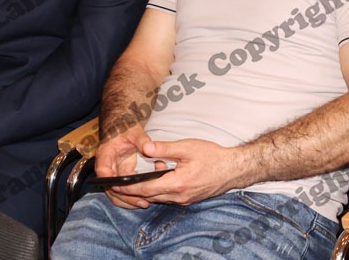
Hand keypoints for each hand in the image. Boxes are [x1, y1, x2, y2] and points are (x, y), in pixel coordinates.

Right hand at [95, 124, 150, 209]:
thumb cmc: (125, 127)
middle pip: (109, 187)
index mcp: (105, 154)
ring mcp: (112, 173)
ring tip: (144, 203)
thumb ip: (141, 139)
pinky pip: (122, 191)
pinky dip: (131, 197)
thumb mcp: (134, 131)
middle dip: (124, 197)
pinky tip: (144, 200)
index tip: (124, 189)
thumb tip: (149, 148)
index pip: (103, 171)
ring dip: (128, 200)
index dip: (112, 182)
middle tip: (141, 201)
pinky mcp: (120, 176)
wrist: (123, 126)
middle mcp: (106, 166)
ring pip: (115, 193)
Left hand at [116, 138, 242, 206]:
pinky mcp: (188, 199)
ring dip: (147, 188)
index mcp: (177, 184)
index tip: (114, 183)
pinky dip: (159, 188)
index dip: (128, 187)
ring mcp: (184, 200)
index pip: (145, 189)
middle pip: (149, 196)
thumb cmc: (212, 156)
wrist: (233, 169)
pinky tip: (161, 174)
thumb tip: (145, 148)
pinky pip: (168, 197)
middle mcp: (179, 196)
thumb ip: (164, 148)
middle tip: (118, 182)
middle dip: (133, 190)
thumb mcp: (187, 147)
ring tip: (141, 174)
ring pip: (158, 197)